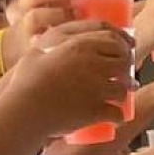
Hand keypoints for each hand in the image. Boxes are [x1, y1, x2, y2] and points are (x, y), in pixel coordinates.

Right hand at [4, 0, 97, 66]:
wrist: (30, 45)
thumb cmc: (56, 18)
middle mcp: (26, 2)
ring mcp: (26, 24)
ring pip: (35, 16)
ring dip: (59, 14)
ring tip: (80, 15)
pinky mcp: (29, 44)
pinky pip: (38, 41)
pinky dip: (51, 40)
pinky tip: (67, 40)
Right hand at [4, 26, 132, 133]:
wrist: (25, 109)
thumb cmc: (27, 79)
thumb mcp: (40, 49)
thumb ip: (57, 38)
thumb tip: (72, 36)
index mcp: (80, 45)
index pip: (113, 38)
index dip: (123, 43)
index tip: (128, 48)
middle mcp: (94, 64)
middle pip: (124, 61)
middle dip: (127, 67)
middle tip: (123, 74)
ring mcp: (97, 88)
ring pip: (123, 88)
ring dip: (124, 92)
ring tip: (117, 97)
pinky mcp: (96, 110)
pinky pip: (117, 113)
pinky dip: (118, 116)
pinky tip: (115, 118)